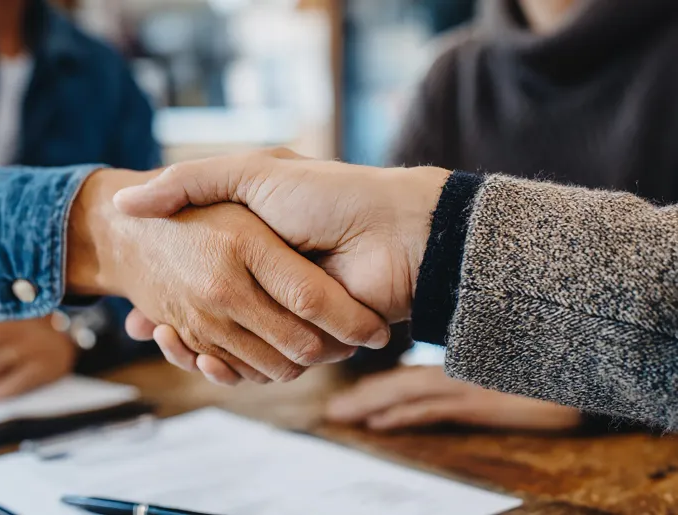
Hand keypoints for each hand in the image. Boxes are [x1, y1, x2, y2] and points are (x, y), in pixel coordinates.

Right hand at [112, 150, 449, 377]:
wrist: (395, 228)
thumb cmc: (325, 194)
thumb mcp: (250, 173)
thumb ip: (189, 181)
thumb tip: (125, 204)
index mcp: (253, 247)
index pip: (198, 276)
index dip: (166, 285)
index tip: (135, 288)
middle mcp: (266, 283)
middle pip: (208, 315)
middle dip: (172, 321)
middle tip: (142, 321)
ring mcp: (286, 314)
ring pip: (227, 344)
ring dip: (194, 347)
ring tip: (164, 333)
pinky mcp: (307, 341)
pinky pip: (259, 364)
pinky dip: (226, 367)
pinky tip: (197, 354)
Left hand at [325, 366, 581, 431]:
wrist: (591, 355)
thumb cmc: (552, 354)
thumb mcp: (506, 365)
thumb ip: (475, 373)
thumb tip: (444, 378)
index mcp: (461, 362)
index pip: (409, 376)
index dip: (376, 386)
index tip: (349, 397)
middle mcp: (458, 370)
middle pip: (399, 384)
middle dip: (362, 398)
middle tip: (331, 410)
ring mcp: (467, 383)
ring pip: (406, 395)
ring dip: (369, 406)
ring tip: (339, 415)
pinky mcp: (481, 397)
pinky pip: (431, 407)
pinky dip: (400, 415)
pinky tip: (377, 423)